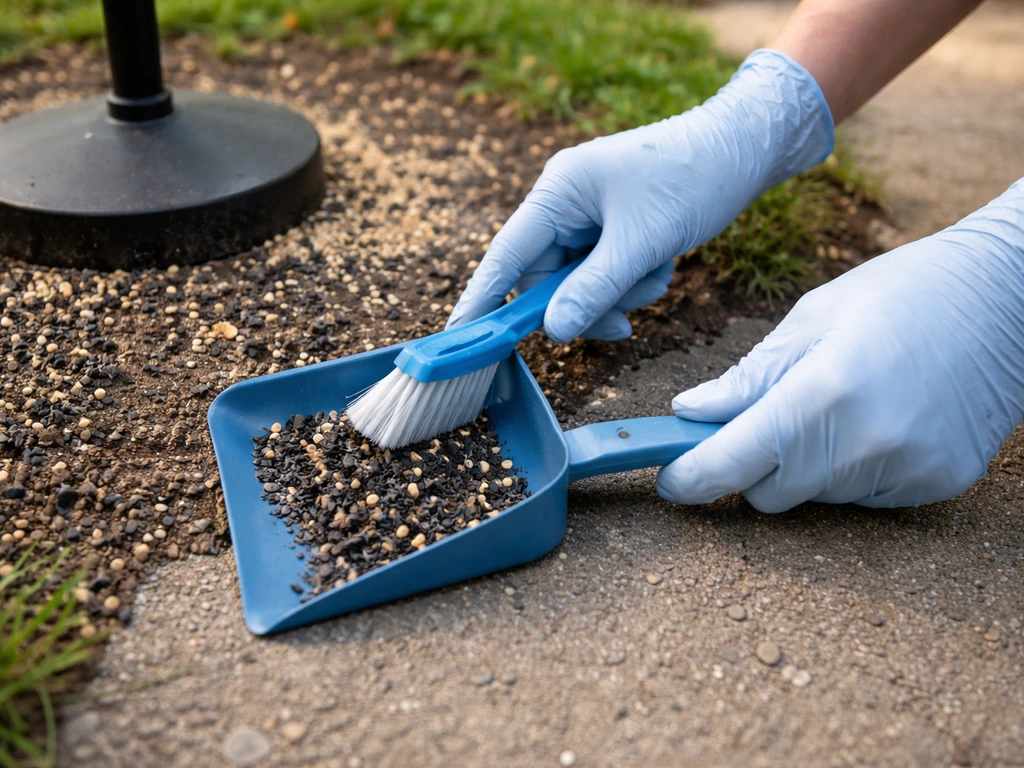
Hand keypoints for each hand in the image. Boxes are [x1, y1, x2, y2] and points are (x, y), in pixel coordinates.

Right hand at [447, 49, 833, 341]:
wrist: (745, 148)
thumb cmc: (691, 179)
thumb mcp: (641, 242)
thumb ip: (594, 290)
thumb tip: (553, 332)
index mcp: (558, 191)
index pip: (506, 255)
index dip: (482, 299)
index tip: (461, 336)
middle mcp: (565, 202)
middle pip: (548, 278)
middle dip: (586, 304)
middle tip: (620, 325)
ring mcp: (590, 215)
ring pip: (581, 282)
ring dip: (617, 295)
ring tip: (656, 278)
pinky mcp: (613, 226)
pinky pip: (606, 273)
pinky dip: (632, 282)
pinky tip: (661, 268)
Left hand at [657, 180, 1023, 511]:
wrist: (1010, 296)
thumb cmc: (904, 293)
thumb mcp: (812, 319)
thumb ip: (748, 377)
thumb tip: (689, 413)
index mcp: (822, 395)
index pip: (731, 464)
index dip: (690, 478)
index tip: (669, 481)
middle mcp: (863, 445)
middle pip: (769, 493)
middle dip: (750, 465)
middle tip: (763, 420)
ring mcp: (906, 471)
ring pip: (816, 497)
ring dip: (804, 466)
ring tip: (839, 403)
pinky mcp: (937, 485)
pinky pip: (863, 497)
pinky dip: (851, 470)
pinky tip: (877, 421)